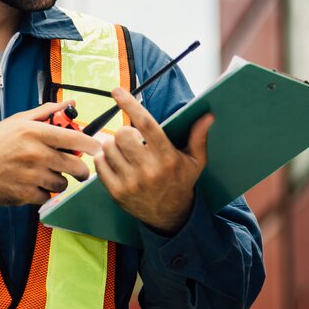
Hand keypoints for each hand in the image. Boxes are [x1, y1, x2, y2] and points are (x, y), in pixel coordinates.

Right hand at [0, 101, 103, 206]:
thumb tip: (68, 103)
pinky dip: (43, 193)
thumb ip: (45, 112)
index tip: (98, 148)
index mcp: (35, 132)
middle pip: (76, 165)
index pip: (76, 139)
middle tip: (77, 169)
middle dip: (80, 169)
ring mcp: (32, 176)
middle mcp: (36, 153)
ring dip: (58, 181)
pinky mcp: (26, 194)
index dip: (92, 145)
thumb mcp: (16, 121)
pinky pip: (47, 196)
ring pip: (62, 183)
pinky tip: (31, 185)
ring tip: (45, 175)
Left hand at [93, 88, 212, 235]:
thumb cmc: (181, 183)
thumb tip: (207, 116)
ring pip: (109, 147)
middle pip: (123, 134)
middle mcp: (148, 170)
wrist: (170, 216)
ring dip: (114, 145)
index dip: (130, 104)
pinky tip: (116, 162)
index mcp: (167, 158)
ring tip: (126, 152)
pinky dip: (104, 158)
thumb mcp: (195, 161)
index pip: (146, 124)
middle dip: (126, 131)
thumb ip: (199, 137)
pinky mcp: (117, 192)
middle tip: (133, 139)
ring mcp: (131, 182)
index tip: (118, 91)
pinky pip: (100, 164)